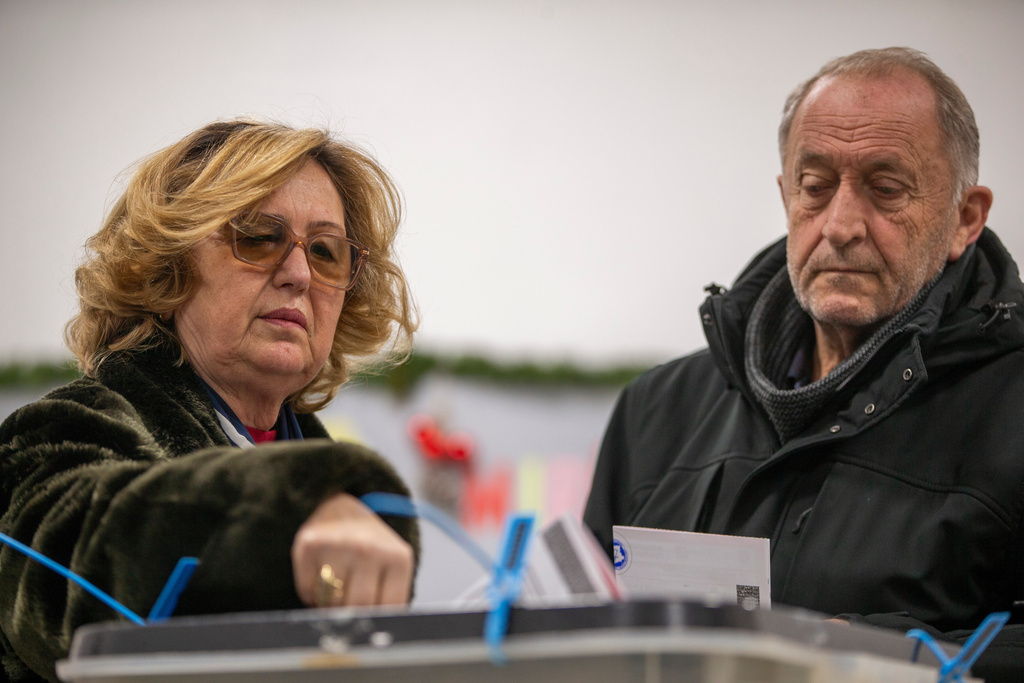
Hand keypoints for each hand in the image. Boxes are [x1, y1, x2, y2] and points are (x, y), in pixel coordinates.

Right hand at [291, 492, 413, 607]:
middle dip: (351, 613)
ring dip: (330, 604)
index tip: (369, 616)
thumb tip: (376, 635)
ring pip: (330, 602)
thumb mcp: (391, 567)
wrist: (341, 510)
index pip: (386, 609)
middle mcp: (368, 548)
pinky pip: (307, 591)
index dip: (375, 619)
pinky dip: (312, 593)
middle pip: (356, 607)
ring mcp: (338, 545)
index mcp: (397, 557)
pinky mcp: (309, 544)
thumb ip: (389, 600)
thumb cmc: (370, 548)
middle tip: (350, 600)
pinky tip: (321, 575)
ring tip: (338, 583)